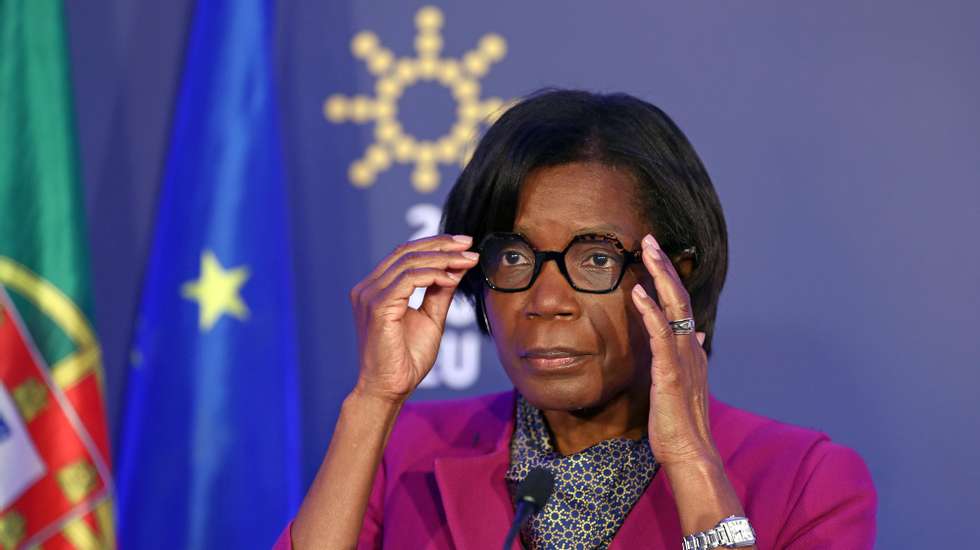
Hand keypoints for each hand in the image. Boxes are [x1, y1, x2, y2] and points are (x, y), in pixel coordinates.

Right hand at [350, 234, 478, 402]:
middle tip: (469, 244)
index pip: (405, 254)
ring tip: (468, 261)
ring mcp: (369, 296)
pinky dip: (433, 275)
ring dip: (443, 258)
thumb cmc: (406, 359)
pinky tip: (452, 279)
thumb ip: (440, 291)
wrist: (390, 389)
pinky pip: (408, 279)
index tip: (464, 244)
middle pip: (406, 251)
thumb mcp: (430, 318)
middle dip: (442, 245)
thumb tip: (457, 267)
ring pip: (409, 262)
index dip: (435, 244)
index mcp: (376, 288)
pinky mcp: (377, 306)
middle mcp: (368, 288)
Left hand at [630, 233, 718, 467]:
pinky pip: (661, 334)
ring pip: (675, 306)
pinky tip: (638, 293)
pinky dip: (650, 310)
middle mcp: (690, 347)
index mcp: (691, 349)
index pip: (680, 304)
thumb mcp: (683, 381)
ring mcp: (683, 357)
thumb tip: (696, 332)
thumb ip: (687, 354)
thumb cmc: (680, 420)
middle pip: (680, 296)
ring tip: (647, 251)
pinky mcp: (671, 371)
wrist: (689, 451)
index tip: (655, 255)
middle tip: (650, 239)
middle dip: (665, 265)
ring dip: (661, 276)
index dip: (669, 278)